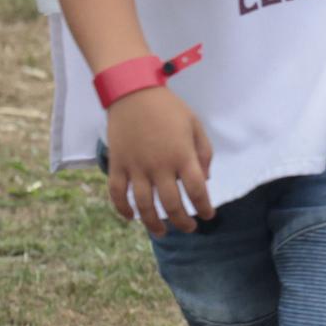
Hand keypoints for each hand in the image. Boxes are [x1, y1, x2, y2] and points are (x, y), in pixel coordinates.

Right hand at [104, 86, 214, 236]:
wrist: (134, 92)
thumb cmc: (169, 108)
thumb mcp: (195, 125)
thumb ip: (204, 152)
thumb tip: (205, 179)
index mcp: (182, 155)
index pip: (197, 190)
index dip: (204, 207)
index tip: (208, 216)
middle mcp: (160, 165)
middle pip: (172, 204)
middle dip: (182, 221)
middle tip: (189, 228)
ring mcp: (136, 167)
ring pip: (144, 206)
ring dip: (154, 223)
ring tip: (162, 232)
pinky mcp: (117, 165)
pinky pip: (118, 194)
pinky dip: (123, 209)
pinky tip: (131, 217)